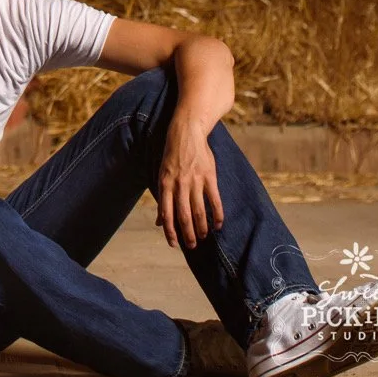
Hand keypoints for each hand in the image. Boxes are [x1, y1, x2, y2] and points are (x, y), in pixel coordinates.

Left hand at [156, 115, 223, 251]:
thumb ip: (163, 198)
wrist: (187, 131)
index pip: (167, 214)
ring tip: (203, 237)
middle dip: (187, 234)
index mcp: (165, 184)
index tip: (174, 244)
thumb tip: (159, 222)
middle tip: (192, 245)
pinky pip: (214, 200)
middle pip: (183, 216)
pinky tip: (218, 224)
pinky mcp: (209, 176)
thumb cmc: (173, 154)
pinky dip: (217, 214)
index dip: (170, 231)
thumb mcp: (162, 174)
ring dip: (201, 227)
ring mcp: (195, 180)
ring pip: (199, 211)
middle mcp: (179, 184)